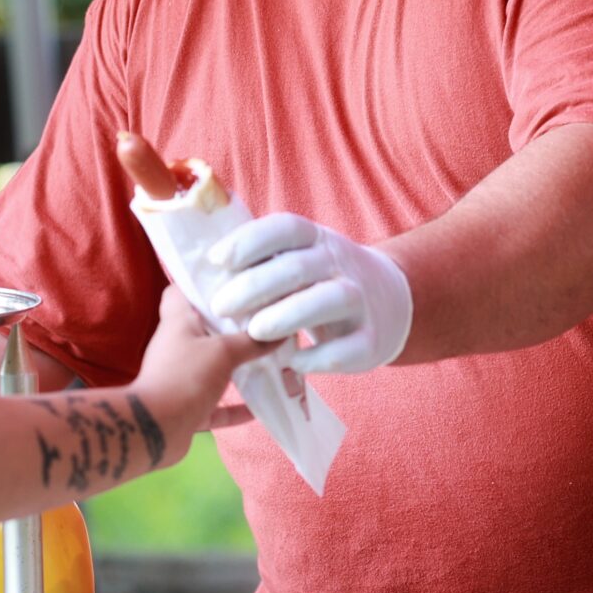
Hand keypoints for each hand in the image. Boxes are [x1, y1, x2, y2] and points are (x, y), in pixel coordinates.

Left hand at [132, 284, 287, 437]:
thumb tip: (278, 332)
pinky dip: (234, 408)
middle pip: (202, 331)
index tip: (230, 284)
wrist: (156, 429)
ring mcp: (180, 378)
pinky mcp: (186, 408)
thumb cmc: (185, 377)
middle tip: (260, 323)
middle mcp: (176, 348)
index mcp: (177, 324)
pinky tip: (259, 409)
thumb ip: (251, 342)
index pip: (180, 293)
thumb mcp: (223, 352)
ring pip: (211, 368)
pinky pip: (215, 406)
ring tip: (265, 362)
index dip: (200, 285)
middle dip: (229, 329)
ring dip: (234, 369)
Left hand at [203, 213, 412, 375]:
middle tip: (220, 306)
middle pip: (296, 267)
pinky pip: (345, 348)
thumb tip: (202, 272)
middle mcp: (340, 262)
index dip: (249, 241)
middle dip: (254, 286)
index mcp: (316, 239)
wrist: (390, 303)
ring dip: (286, 316)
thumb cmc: (319, 282)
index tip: (217, 260)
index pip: (283, 229)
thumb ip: (262, 264)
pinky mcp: (371, 339)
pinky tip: (292, 363)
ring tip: (254, 332)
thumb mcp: (299, 260)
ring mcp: (360, 299)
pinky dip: (317, 357)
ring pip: (326, 301)